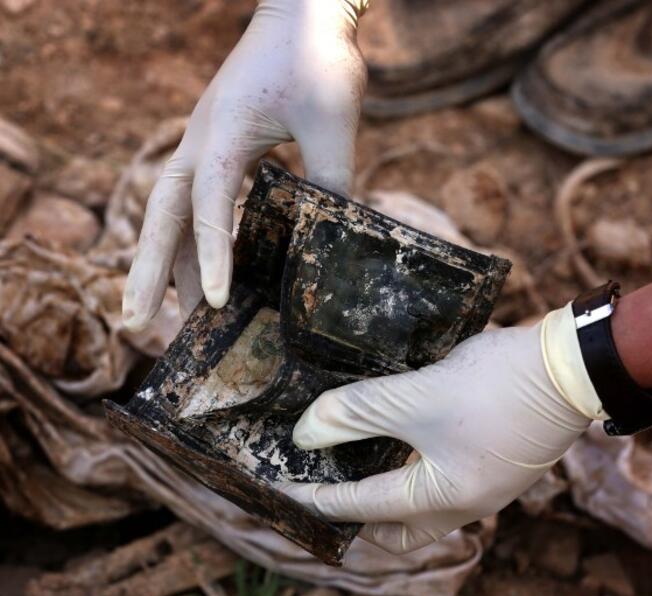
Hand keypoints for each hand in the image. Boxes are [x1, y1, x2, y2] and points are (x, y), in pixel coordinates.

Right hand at [123, 0, 367, 328]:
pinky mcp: (215, 147)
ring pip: (168, 211)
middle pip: (160, 214)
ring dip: (161, 261)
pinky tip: (193, 270)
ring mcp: (201, 143)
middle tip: (133, 324)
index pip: (209, 204)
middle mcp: (198, 141)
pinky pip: (190, 201)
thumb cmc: (317, 59)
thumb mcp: (332, 121)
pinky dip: (188, 239)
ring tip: (153, 316)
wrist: (300, 14)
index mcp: (223, 134)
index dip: (212, 256)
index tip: (214, 303)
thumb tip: (333, 238)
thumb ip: (332, 179)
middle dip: (146, 270)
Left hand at [278, 305, 605, 553]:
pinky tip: (405, 446)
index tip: (287, 490)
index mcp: (446, 499)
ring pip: (426, 507)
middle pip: (403, 530)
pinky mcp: (499, 460)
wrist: (572, 365)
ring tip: (361, 470)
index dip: (322, 497)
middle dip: (363, 522)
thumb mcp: (418, 398)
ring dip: (391, 495)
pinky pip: (446, 482)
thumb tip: (307, 432)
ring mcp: (489, 484)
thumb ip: (359, 413)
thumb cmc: (496, 386)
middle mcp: (469, 503)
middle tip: (329, 499)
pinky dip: (416, 474)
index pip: (367, 506)